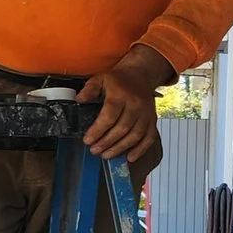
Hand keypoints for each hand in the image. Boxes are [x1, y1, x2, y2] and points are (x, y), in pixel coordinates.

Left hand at [77, 44, 173, 159]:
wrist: (140, 74)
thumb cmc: (118, 79)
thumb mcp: (100, 78)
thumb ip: (89, 89)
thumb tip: (79, 100)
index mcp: (120, 94)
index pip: (109, 116)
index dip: (98, 131)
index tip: (87, 140)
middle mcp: (136, 104)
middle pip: (122, 128)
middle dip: (107, 142)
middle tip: (94, 150)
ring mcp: (146, 113)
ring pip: (135, 135)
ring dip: (120, 148)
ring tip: (106, 155)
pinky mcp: (153, 119)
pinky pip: (149, 137)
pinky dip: (141, 149)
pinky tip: (130, 158)